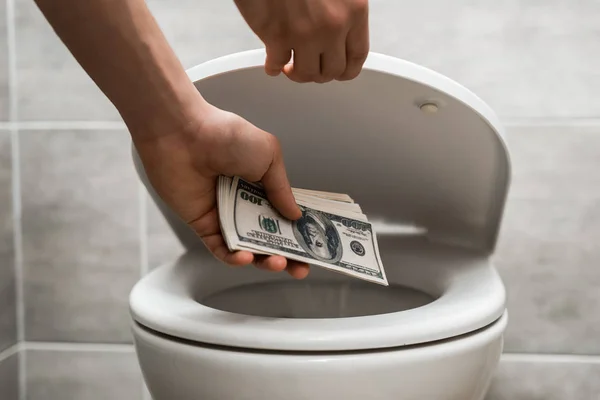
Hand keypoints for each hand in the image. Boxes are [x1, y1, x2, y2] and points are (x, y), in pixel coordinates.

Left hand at [132, 101, 310, 278]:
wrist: (182, 135)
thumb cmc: (226, 136)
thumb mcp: (269, 155)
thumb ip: (282, 189)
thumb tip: (296, 215)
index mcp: (262, 184)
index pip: (285, 216)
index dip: (299, 233)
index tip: (315, 249)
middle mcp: (244, 202)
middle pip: (269, 237)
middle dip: (287, 255)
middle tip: (300, 268)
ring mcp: (224, 215)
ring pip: (247, 247)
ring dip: (264, 259)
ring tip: (278, 263)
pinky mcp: (203, 225)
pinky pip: (220, 248)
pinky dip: (233, 257)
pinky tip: (246, 258)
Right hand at [234, 0, 368, 82]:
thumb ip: (343, 6)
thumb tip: (339, 33)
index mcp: (354, 9)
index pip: (358, 56)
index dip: (347, 70)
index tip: (338, 72)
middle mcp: (333, 25)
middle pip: (332, 71)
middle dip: (319, 73)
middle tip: (309, 67)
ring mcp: (305, 33)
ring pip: (306, 74)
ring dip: (297, 73)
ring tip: (290, 65)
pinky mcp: (277, 36)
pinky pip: (277, 64)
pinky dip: (274, 67)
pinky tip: (272, 63)